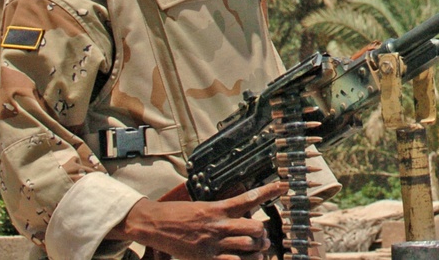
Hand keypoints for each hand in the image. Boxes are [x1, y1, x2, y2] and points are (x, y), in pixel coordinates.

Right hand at [112, 181, 288, 259]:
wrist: (154, 224)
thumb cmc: (179, 214)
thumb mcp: (204, 206)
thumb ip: (224, 211)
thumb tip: (245, 215)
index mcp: (219, 208)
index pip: (249, 198)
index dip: (269, 192)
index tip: (284, 186)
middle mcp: (219, 225)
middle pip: (255, 228)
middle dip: (263, 234)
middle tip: (263, 236)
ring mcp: (213, 243)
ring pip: (248, 247)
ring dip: (257, 249)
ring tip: (257, 250)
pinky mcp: (206, 258)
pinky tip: (245, 259)